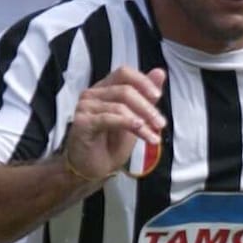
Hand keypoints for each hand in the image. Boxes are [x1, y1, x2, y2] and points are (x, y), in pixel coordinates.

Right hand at [61, 67, 165, 181]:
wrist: (94, 169)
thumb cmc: (110, 144)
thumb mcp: (136, 119)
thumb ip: (146, 97)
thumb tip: (159, 73)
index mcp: (105, 89)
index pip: (124, 73)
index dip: (142, 81)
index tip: (158, 95)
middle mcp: (93, 94)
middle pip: (125, 90)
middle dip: (147, 107)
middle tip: (160, 123)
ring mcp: (85, 107)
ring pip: (119, 106)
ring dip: (141, 121)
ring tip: (152, 136)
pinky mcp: (83, 123)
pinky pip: (108, 118)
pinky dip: (126, 123)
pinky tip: (139, 129)